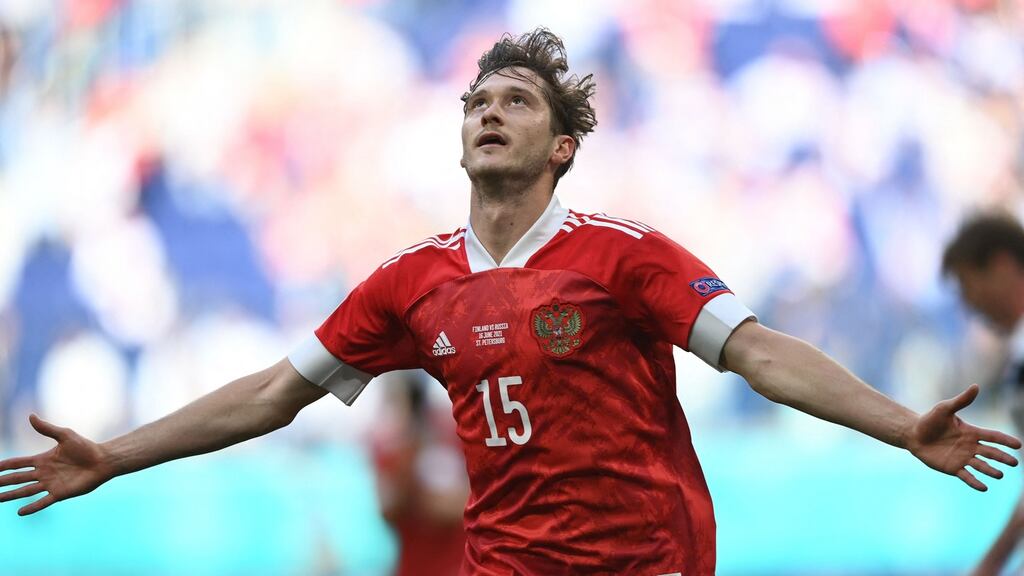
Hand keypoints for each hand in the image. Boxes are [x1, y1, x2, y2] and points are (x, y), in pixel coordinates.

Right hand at [0, 414, 114, 514]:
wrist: (103, 461)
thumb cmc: (86, 447)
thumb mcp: (65, 435)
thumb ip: (47, 428)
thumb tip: (30, 416)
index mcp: (42, 460)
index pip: (17, 464)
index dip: (4, 466)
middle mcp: (43, 473)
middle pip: (17, 479)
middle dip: (2, 482)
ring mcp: (50, 484)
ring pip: (25, 491)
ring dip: (10, 495)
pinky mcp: (60, 493)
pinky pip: (43, 502)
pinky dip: (32, 507)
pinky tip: (20, 512)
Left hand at [907, 384, 1021, 490]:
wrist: (913, 434)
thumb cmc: (929, 420)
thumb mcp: (944, 409)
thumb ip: (961, 401)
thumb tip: (976, 386)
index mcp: (971, 432)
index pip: (993, 437)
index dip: (1005, 440)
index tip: (1018, 445)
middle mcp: (970, 447)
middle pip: (991, 453)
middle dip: (1003, 458)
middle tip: (1014, 462)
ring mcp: (963, 458)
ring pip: (982, 466)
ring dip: (991, 471)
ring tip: (1000, 475)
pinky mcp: (953, 468)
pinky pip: (967, 476)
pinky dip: (976, 482)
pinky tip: (984, 488)